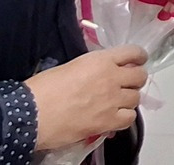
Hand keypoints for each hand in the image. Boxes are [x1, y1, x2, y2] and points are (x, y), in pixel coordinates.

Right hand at [27, 45, 147, 150]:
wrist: (33, 113)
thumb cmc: (43, 87)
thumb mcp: (70, 67)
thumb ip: (92, 69)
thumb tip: (99, 75)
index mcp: (101, 60)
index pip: (133, 52)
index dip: (138, 57)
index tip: (136, 61)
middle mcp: (112, 77)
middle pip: (140, 76)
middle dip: (135, 79)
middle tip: (125, 84)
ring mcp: (113, 100)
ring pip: (136, 98)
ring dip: (128, 99)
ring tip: (116, 102)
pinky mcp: (109, 121)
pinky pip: (129, 118)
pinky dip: (124, 117)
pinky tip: (114, 116)